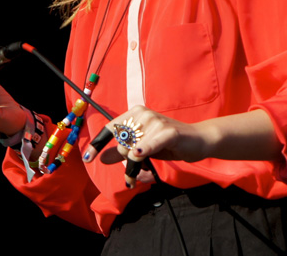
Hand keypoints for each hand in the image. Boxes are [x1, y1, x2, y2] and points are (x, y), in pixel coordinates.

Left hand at [81, 105, 209, 187]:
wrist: (197, 140)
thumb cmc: (168, 144)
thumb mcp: (143, 148)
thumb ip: (122, 153)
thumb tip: (101, 158)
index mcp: (135, 114)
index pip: (111, 128)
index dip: (98, 144)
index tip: (88, 159)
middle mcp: (143, 114)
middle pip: (121, 144)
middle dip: (125, 161)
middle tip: (136, 172)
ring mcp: (155, 121)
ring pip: (132, 150)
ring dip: (136, 167)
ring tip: (145, 173)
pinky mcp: (168, 132)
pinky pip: (147, 145)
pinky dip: (142, 151)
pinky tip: (139, 155)